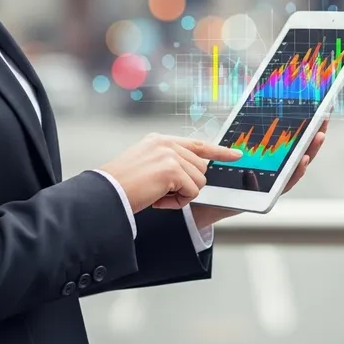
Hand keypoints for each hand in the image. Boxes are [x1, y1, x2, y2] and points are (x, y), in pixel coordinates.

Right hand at [98, 134, 242, 213]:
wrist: (107, 192)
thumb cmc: (122, 184)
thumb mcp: (146, 165)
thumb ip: (168, 162)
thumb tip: (192, 173)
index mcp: (159, 140)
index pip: (196, 144)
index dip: (218, 151)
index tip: (236, 154)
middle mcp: (166, 143)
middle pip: (200, 168)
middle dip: (187, 185)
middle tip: (162, 192)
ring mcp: (169, 154)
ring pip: (198, 181)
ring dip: (181, 195)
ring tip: (157, 195)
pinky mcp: (172, 169)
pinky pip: (191, 192)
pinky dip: (177, 203)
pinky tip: (158, 199)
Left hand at [189, 120, 328, 227]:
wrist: (211, 199)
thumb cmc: (222, 173)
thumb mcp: (233, 149)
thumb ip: (245, 135)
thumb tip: (251, 108)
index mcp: (269, 158)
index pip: (290, 141)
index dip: (304, 127)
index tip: (315, 111)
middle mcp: (276, 170)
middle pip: (299, 151)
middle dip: (313, 135)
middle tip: (324, 120)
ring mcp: (275, 182)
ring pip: (297, 166)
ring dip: (310, 151)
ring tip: (319, 136)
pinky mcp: (270, 195)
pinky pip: (286, 183)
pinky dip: (296, 171)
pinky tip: (303, 159)